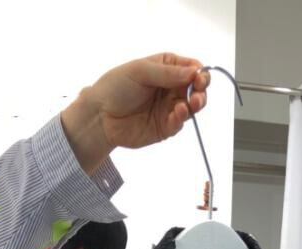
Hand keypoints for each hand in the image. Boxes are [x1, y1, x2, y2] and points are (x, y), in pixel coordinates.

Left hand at [61, 53, 209, 173]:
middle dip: (201, 90)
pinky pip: (180, 123)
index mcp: (167, 68)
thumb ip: (167, 73)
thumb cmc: (116, 87)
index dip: (199, 73)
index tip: (199, 78)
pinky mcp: (165, 127)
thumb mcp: (140, 72)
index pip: (192, 68)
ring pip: (192, 107)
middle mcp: (171, 87)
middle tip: (198, 93)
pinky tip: (178, 112)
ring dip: (196, 104)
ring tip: (192, 103)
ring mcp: (169, 108)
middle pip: (196, 88)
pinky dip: (182, 118)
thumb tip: (194, 71)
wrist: (100, 115)